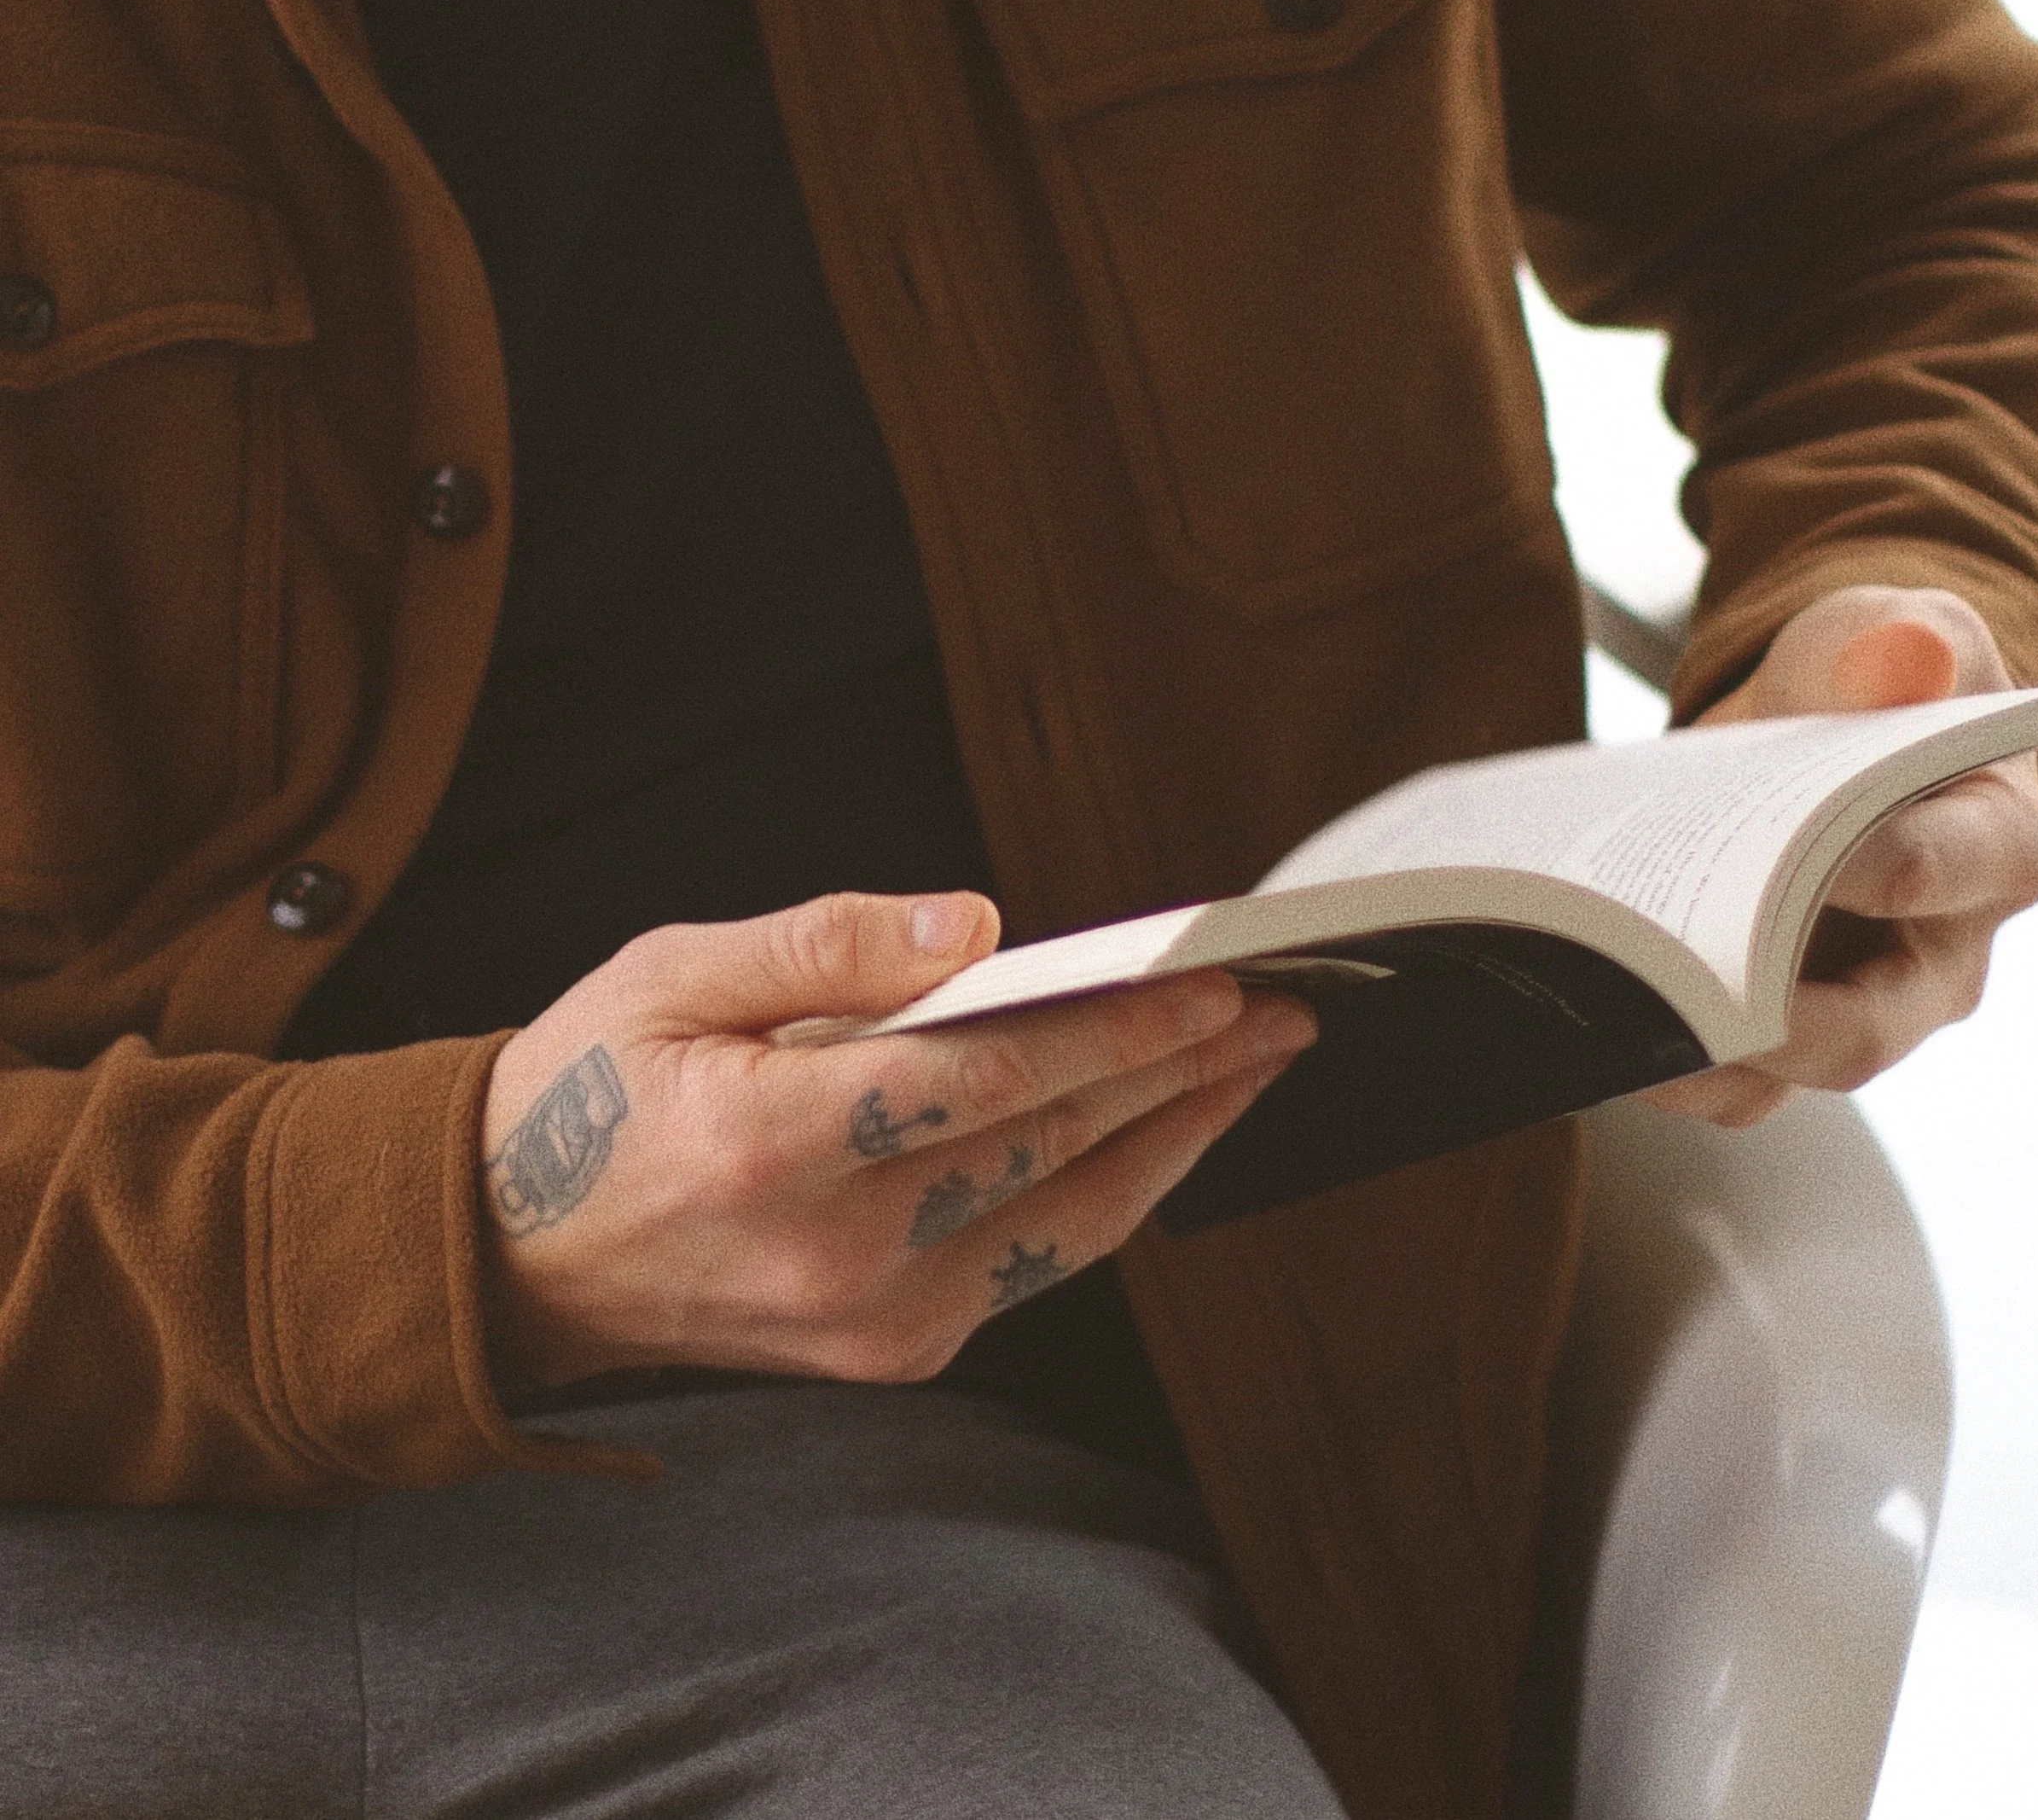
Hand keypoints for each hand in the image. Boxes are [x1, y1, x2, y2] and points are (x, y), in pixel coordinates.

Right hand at [478, 890, 1313, 1394]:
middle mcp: (833, 1255)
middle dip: (1182, 1073)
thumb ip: (827, 944)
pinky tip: (1165, 1130)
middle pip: (1052, 1149)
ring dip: (1177, 1138)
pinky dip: (1112, 1193)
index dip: (1115, 1031)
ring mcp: (871, 1323)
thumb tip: (981, 924)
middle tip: (1287, 1007)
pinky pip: (1035, 1263)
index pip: (987, 1082)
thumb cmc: (590, 1087)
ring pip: (1069, 1222)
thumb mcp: (672, 972)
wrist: (510, 1256)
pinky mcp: (893, 1353)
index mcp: (769, 1145)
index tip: (1217, 983)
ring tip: (1260, 1062)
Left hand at [1644, 584, 2037, 1126]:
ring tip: (1595, 1014)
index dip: (1866, 867)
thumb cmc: (1871, 678)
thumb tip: (1907, 654)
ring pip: (1777, 1075)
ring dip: (1683, 1057)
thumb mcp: (1885, 631)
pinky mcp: (1777, 1028)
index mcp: (1997, 849)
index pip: (1941, 873)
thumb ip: (1890, 641)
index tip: (1778, 848)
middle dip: (1759, 1019)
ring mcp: (1855, 1008)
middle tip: (1669, 986)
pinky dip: (1649, 1053)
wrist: (1821, 722)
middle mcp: (1939, 959)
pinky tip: (1574, 1003)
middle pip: (1860, 1027)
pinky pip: (1719, 1073)